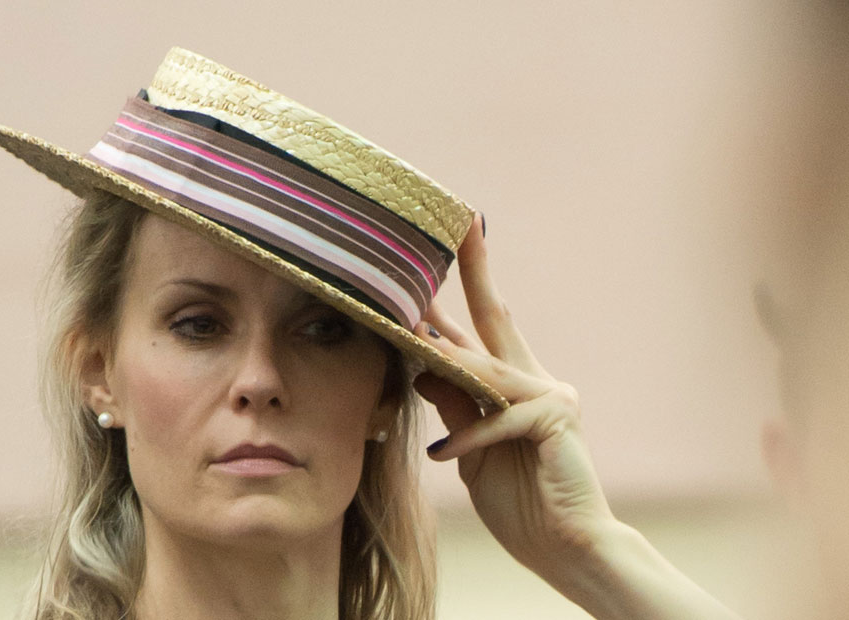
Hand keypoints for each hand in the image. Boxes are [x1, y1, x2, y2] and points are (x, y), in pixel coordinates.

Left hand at [413, 215, 740, 618]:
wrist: (566, 550)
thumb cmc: (521, 503)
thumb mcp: (470, 450)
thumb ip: (454, 407)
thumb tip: (423, 367)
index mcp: (513, 387)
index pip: (484, 328)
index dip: (467, 287)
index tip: (450, 244)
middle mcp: (536, 381)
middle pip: (497, 316)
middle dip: (478, 269)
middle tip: (462, 222)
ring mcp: (551, 397)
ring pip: (485, 369)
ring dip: (445, 364)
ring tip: (409, 348)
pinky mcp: (556, 420)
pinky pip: (496, 419)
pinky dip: (469, 438)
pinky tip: (445, 457)